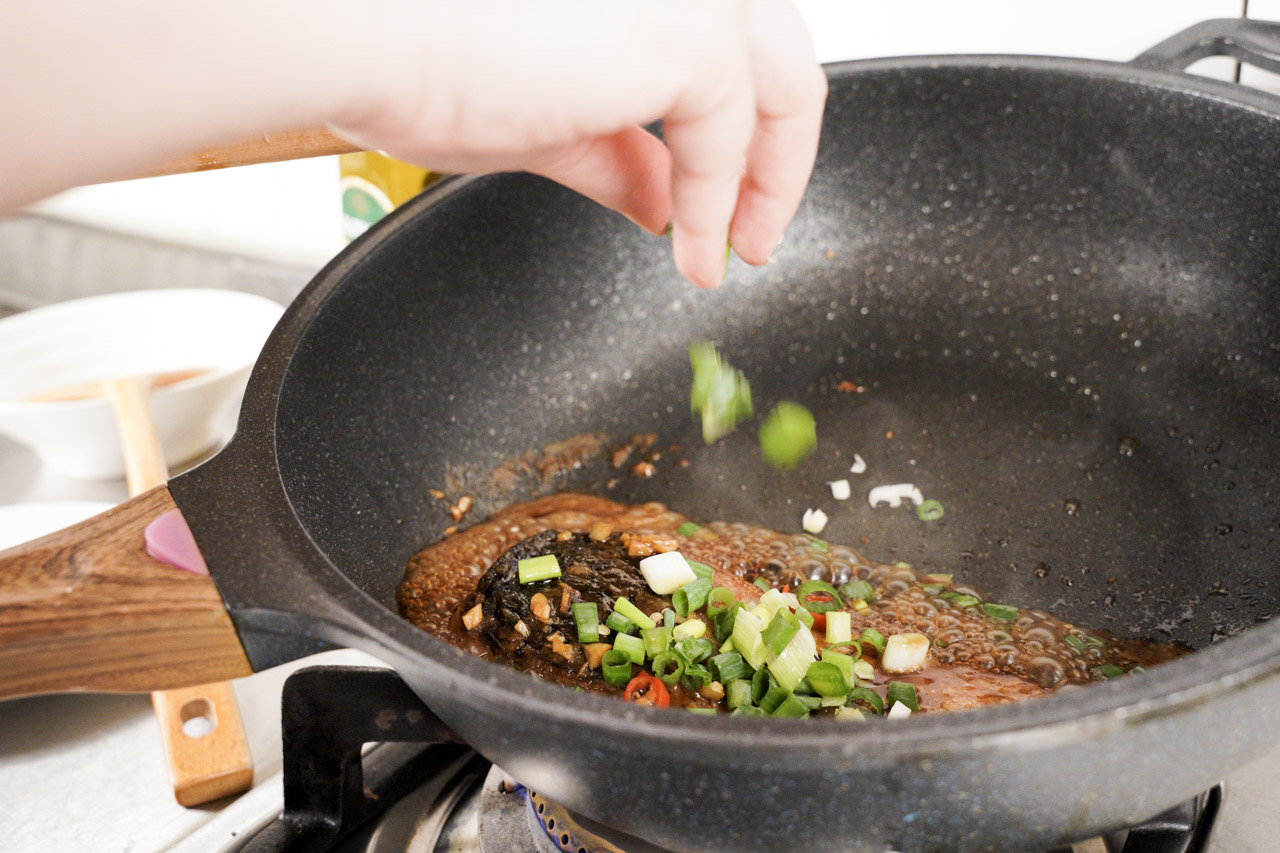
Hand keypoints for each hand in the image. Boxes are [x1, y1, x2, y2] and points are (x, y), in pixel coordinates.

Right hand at [331, 0, 826, 287]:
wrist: (363, 43)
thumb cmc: (417, 58)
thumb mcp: (550, 120)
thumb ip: (622, 155)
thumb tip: (665, 203)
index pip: (727, 44)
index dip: (744, 130)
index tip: (732, 202)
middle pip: (777, 54)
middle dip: (775, 154)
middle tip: (755, 232)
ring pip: (783, 87)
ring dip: (770, 182)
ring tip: (737, 253)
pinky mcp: (686, 36)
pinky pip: (732, 137)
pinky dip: (720, 205)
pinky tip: (696, 254)